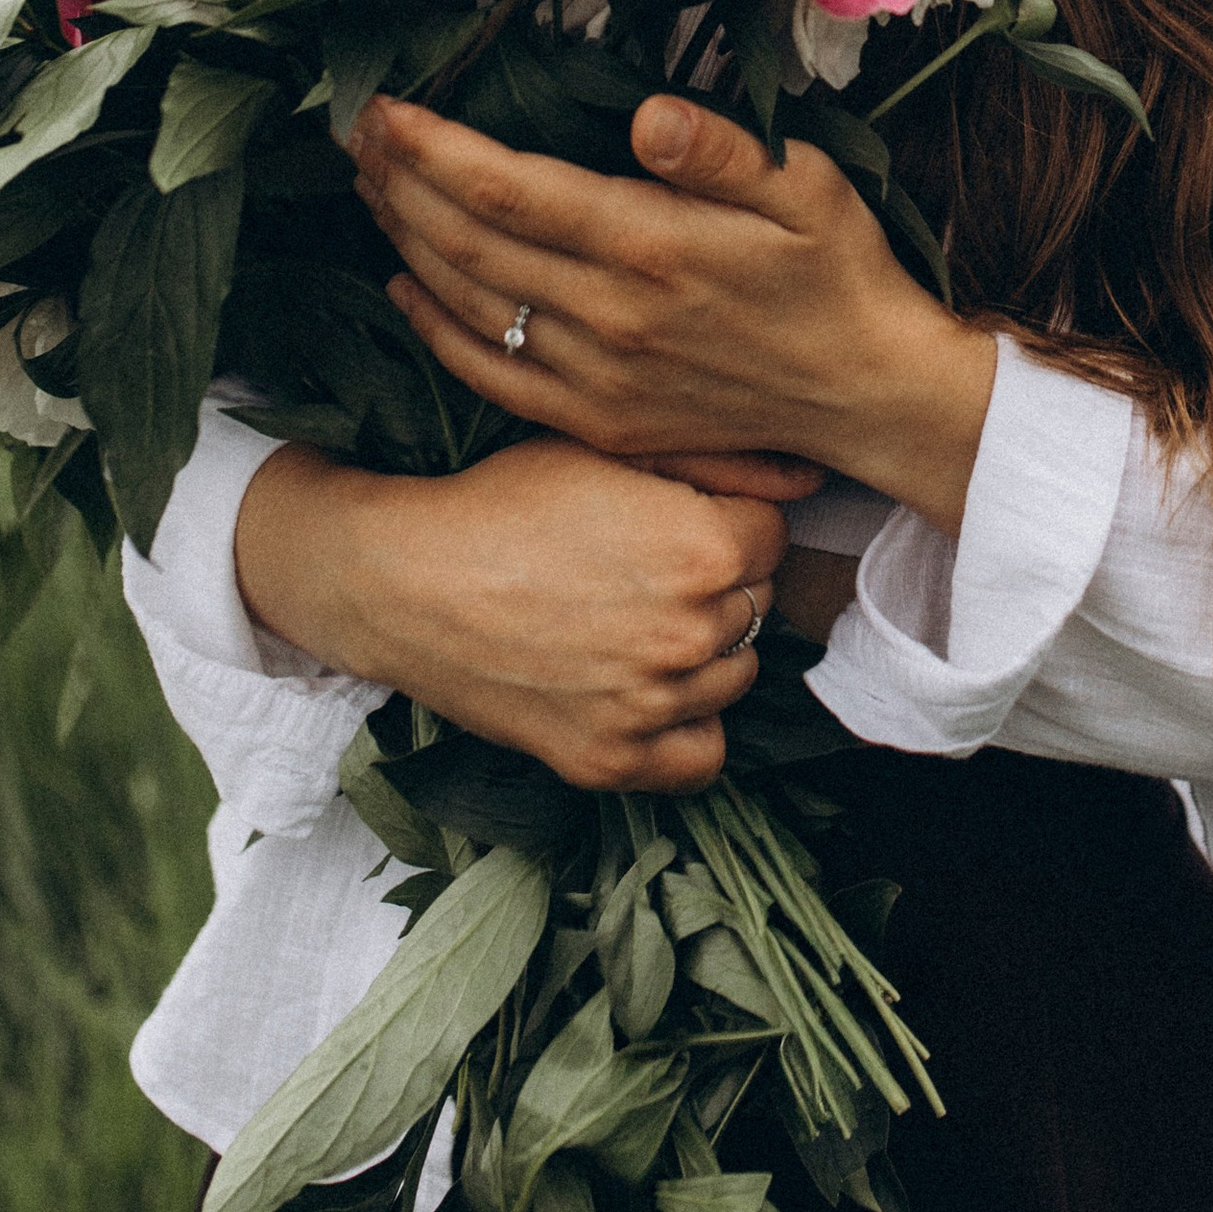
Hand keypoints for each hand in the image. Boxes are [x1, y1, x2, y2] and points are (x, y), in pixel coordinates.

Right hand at [233, 434, 803, 793]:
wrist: (403, 583)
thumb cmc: (504, 502)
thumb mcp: (609, 450)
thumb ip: (719, 459)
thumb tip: (809, 475)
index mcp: (703, 547)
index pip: (770, 533)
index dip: (722, 517)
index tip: (671, 516)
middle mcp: (690, 632)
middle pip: (755, 602)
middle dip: (717, 580)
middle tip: (642, 564)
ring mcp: (653, 706)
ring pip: (735, 673)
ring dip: (703, 648)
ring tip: (633, 618)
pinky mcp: (612, 761)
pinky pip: (703, 755)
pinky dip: (687, 726)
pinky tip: (646, 689)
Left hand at [351, 92, 996, 535]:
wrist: (868, 393)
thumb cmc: (839, 271)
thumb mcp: (807, 184)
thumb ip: (721, 150)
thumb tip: (646, 117)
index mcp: (652, 246)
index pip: (507, 186)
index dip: (432, 145)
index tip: (385, 103)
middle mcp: (610, 317)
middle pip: (468, 239)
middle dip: (399, 178)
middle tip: (354, 129)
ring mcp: (597, 378)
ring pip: (466, 302)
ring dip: (405, 237)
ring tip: (368, 183)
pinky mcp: (598, 420)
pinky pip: (490, 374)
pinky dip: (433, 327)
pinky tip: (403, 284)